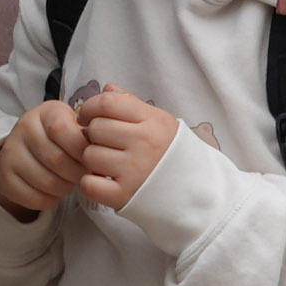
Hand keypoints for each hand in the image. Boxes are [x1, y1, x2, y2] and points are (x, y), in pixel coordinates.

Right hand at [0, 96, 91, 217]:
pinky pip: (34, 197)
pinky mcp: (4, 176)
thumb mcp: (71, 126)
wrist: (23, 150)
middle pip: (56, 159)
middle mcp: (23, 128)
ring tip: (70, 183)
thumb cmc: (58, 139)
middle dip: (77, 173)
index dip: (81, 149)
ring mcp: (10, 152)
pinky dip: (51, 200)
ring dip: (65, 188)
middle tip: (83, 176)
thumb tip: (100, 152)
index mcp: (44, 112)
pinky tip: (55, 192)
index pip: (62, 129)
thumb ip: (86, 135)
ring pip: (47, 181)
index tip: (90, 158)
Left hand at [70, 82, 178, 207]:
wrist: (197, 191)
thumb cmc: (172, 153)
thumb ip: (131, 103)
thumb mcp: (159, 122)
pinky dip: (91, 183)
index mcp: (151, 121)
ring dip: (92, 160)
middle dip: (94, 135)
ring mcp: (134, 171)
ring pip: (89, 156)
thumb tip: (107, 88)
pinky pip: (90, 184)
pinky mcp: (125, 196)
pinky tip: (103, 181)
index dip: (90, 107)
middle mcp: (143, 144)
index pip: (107, 102)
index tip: (88, 116)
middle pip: (96, 128)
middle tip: (104, 143)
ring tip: (108, 163)